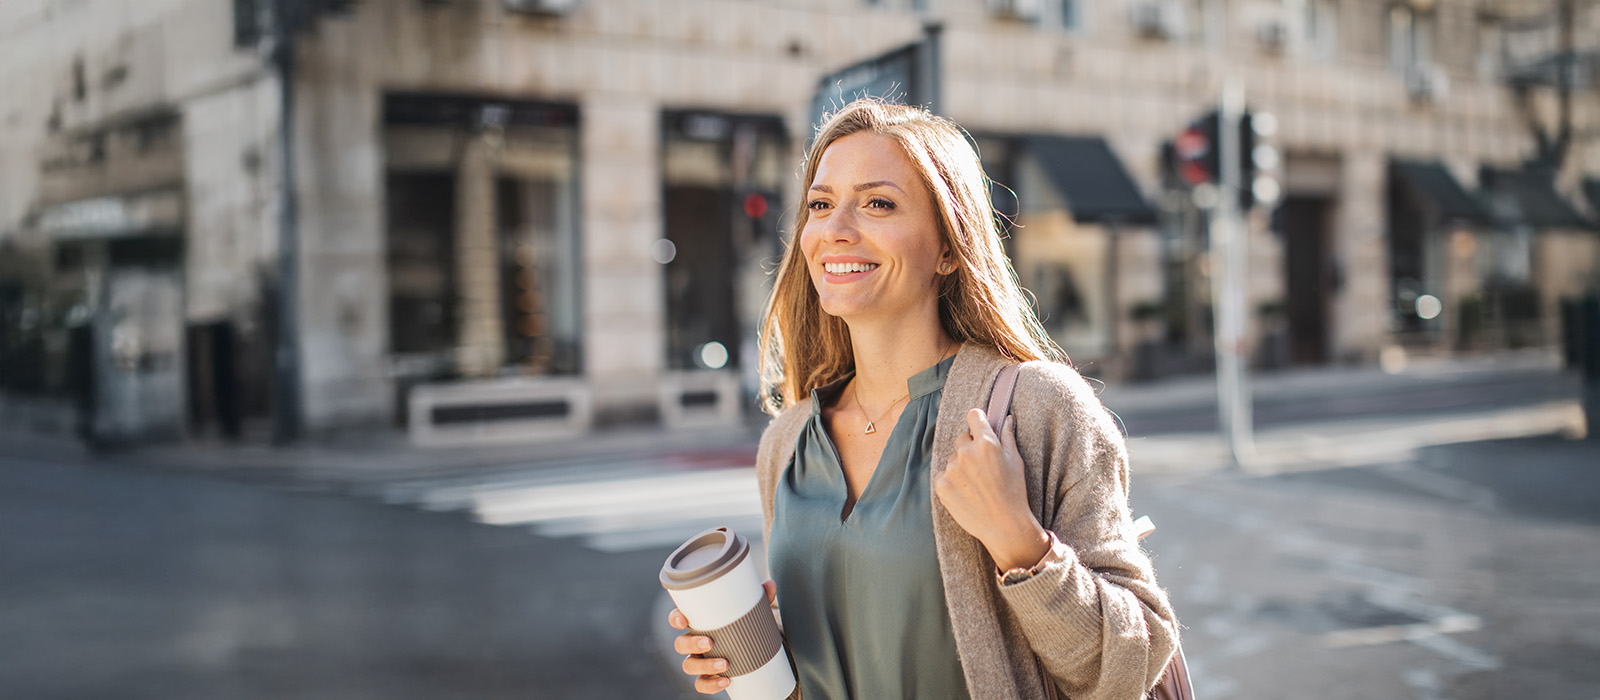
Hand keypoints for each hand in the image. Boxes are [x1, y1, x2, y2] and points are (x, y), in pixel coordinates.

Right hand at [669, 580, 777, 693]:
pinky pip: (702, 684)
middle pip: (680, 644)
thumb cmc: (744, 626)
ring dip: (704, 666)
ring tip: (725, 664)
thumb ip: (759, 598)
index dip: (675, 619)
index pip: (678, 618)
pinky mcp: (708, 677)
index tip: (683, 620)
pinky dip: (711, 684)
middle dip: (691, 644)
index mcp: (699, 623)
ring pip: (689, 666)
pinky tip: (725, 681)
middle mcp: (694, 643)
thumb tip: (770, 584)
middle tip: (709, 642)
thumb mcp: (752, 610)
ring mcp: (699, 661)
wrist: (754, 650)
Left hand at [935, 409, 1049, 570]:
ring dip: (960, 467)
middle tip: (982, 468)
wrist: (1004, 526)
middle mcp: (966, 452)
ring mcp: (952, 469)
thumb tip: (1005, 418)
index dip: (977, 420)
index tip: (978, 425)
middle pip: (961, 439)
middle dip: (970, 448)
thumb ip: (1008, 437)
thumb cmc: (1014, 493)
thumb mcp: (1016, 461)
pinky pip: (943, 476)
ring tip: (976, 486)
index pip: (974, 416)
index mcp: (986, 443)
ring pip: (952, 459)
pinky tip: (966, 494)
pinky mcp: (941, 485)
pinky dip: (951, 483)